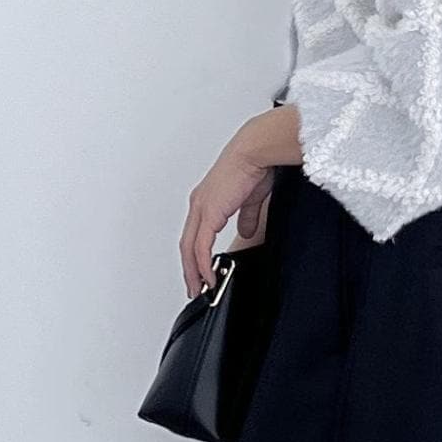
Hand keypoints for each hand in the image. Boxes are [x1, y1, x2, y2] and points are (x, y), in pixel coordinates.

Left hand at [181, 127, 275, 298]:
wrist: (254, 152)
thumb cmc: (253, 167)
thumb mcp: (250, 199)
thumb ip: (246, 217)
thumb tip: (246, 231)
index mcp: (206, 200)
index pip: (194, 234)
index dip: (195, 255)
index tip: (200, 271)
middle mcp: (199, 205)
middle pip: (186, 245)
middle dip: (189, 269)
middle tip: (194, 288)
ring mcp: (201, 209)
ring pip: (189, 249)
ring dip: (193, 271)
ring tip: (199, 289)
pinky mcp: (209, 213)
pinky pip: (201, 247)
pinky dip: (202, 265)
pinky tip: (208, 277)